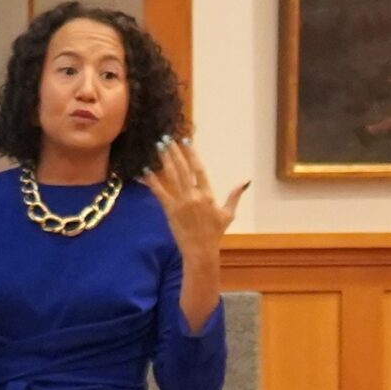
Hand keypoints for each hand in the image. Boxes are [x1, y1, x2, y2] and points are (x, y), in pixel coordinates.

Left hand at [141, 137, 247, 264]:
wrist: (200, 250)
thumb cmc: (214, 233)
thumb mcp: (228, 214)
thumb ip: (234, 195)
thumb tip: (245, 181)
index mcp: (208, 194)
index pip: (199, 169)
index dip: (192, 155)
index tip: (186, 142)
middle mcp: (194, 195)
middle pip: (182, 169)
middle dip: (174, 153)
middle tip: (166, 139)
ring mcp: (180, 202)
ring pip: (171, 177)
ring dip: (164, 161)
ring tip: (158, 148)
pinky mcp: (169, 210)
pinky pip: (159, 192)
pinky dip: (151, 181)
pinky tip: (145, 171)